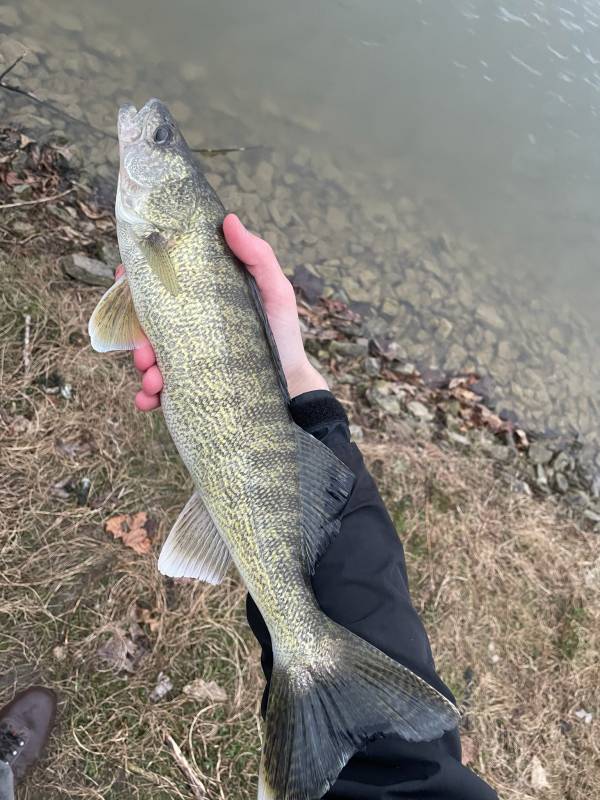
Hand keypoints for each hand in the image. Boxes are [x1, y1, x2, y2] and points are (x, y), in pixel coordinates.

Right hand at [120, 213, 327, 410]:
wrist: (290, 386)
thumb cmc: (282, 333)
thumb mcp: (275, 291)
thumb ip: (257, 256)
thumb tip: (229, 219)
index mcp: (198, 300)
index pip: (157, 284)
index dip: (133, 279)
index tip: (124, 278)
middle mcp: (185, 327)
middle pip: (142, 323)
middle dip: (137, 336)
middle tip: (146, 350)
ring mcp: (181, 359)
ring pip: (145, 359)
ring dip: (143, 368)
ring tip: (156, 378)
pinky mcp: (184, 389)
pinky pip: (154, 392)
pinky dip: (146, 396)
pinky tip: (150, 399)